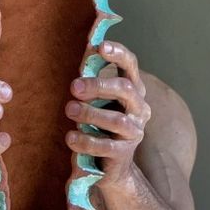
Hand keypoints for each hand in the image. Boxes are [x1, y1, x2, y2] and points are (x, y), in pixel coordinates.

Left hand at [64, 41, 150, 187]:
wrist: (110, 166)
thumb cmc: (99, 123)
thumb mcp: (96, 98)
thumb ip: (93, 74)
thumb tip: (88, 43)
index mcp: (133, 90)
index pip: (131, 66)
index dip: (118, 54)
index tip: (100, 46)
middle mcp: (140, 108)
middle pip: (126, 89)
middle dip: (99, 85)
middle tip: (74, 86)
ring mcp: (134, 132)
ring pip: (116, 119)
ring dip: (91, 114)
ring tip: (69, 109)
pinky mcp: (124, 154)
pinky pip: (106, 146)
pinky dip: (86, 140)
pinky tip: (71, 137)